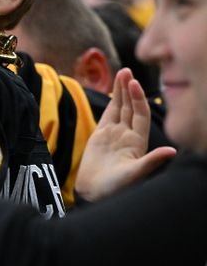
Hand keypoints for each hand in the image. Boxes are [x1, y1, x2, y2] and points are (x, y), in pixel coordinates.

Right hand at [76, 67, 176, 201]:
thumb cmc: (115, 188)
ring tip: (121, 73)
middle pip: (130, 107)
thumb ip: (151, 161)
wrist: (94, 194)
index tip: (134, 84)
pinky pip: (108, 115)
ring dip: (120, 91)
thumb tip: (172, 151)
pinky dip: (111, 102)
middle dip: (129, 89)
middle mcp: (127, 135)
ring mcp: (114, 134)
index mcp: (138, 141)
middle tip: (126, 71)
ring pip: (119, 108)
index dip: (137, 99)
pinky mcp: (100, 135)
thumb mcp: (135, 174)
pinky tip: (114, 91)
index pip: (139, 114)